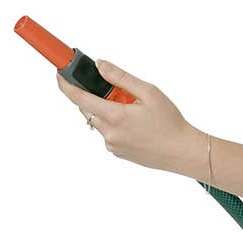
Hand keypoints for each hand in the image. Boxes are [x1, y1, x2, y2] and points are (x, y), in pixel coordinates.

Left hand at [56, 59, 196, 171]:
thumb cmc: (171, 123)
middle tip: (118, 93)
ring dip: (108, 112)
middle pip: (88, 109)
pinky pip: (108, 134)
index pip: (79, 98)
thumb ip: (120, 78)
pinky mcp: (118, 153)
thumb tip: (100, 66)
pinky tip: (137, 126)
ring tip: (134, 112)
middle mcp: (110, 134)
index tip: (59, 75)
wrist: (183, 152)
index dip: (66, 85)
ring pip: (99, 122)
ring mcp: (113, 146)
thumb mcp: (148, 92)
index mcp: (115, 116)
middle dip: (95, 97)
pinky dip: (115, 125)